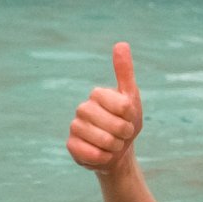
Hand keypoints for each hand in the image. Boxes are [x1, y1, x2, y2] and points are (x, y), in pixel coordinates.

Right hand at [66, 43, 143, 173]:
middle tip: (122, 134)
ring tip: (113, 144)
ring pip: (103, 141)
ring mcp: (75, 127)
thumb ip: (125, 72)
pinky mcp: (71, 146)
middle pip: (114, 125)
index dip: (130, 117)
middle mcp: (83, 108)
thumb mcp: (131, 97)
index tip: (128, 118)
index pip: (123, 106)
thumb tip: (121, 43)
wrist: (118, 151)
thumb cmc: (126, 121)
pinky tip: (102, 154)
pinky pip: (91, 154)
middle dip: (124, 134)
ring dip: (115, 147)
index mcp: (97, 94)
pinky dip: (103, 157)